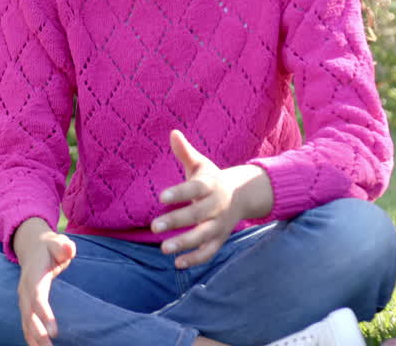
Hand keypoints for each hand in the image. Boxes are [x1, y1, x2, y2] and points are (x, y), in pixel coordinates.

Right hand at [14, 218, 76, 345]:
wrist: (32, 247)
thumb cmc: (50, 247)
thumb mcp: (58, 242)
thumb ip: (63, 247)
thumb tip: (69, 250)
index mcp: (34, 276)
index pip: (38, 298)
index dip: (44, 314)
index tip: (54, 331)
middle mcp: (25, 289)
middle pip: (29, 315)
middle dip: (38, 333)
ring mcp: (23, 298)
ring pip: (26, 322)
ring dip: (34, 339)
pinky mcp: (25, 304)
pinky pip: (26, 323)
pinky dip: (30, 337)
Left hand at [153, 130, 271, 268]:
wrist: (241, 195)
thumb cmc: (211, 179)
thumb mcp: (200, 165)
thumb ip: (185, 152)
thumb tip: (173, 133)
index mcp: (211, 185)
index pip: (195, 189)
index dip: (180, 192)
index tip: (161, 196)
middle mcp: (217, 205)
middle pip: (198, 214)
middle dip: (177, 221)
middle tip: (154, 227)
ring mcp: (220, 224)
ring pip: (204, 236)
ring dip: (185, 243)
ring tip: (163, 249)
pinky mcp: (220, 239)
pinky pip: (210, 252)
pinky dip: (196, 259)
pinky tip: (178, 263)